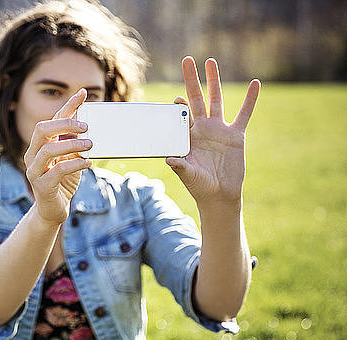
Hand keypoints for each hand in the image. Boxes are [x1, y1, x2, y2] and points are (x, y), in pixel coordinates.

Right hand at [23, 88, 92, 224]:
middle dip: (65, 124)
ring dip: (72, 145)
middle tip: (86, 127)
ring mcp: (35, 171)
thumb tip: (87, 124)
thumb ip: (74, 143)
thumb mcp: (70, 158)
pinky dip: (75, 165)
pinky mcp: (42, 187)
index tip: (83, 93)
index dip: (67, 106)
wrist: (53, 211)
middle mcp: (33, 155)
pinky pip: (57, 171)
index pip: (52, 119)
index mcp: (39, 145)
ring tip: (90, 146)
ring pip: (49, 150)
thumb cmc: (62, 182)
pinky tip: (88, 163)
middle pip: (42, 130)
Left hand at [166, 56, 259, 207]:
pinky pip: (244, 113)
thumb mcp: (188, 175)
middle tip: (187, 60)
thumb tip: (169, 159)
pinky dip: (250, 99)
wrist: (219, 195)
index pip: (181, 115)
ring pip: (216, 100)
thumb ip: (180, 166)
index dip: (179, 106)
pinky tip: (255, 83)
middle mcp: (202, 129)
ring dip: (214, 80)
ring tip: (211, 62)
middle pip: (196, 98)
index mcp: (188, 136)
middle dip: (192, 79)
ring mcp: (219, 130)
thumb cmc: (199, 185)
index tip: (176, 99)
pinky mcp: (236, 135)